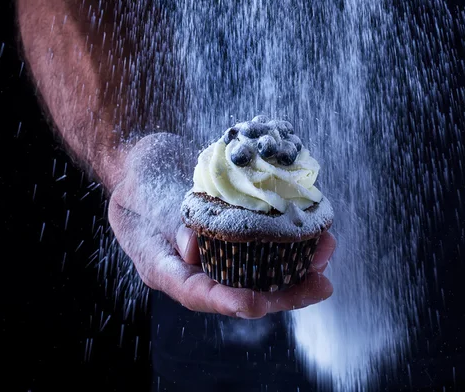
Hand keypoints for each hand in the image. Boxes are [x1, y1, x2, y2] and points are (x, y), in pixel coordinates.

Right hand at [108, 133, 335, 318]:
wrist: (145, 158)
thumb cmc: (137, 175)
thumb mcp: (143, 193)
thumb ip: (166, 221)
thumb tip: (193, 253)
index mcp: (164, 265)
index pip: (196, 291)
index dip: (226, 301)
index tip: (258, 305)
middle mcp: (195, 264)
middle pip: (239, 287)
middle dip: (283, 291)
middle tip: (320, 285)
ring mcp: (215, 247)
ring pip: (257, 267)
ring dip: (295, 264)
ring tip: (326, 253)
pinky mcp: (231, 227)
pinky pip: (261, 240)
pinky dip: (286, 236)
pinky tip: (313, 229)